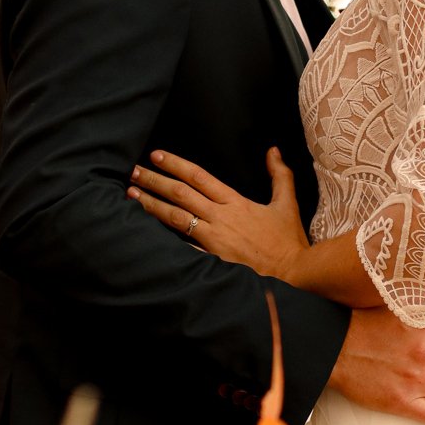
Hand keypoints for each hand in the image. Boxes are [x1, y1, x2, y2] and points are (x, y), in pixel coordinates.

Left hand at [129, 146, 309, 280]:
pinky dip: (162, 237)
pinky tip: (145, 231)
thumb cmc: (287, 242)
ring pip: (175, 217)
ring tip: (131, 194)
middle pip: (181, 193)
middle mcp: (220, 217)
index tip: (156, 155)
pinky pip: (182, 246)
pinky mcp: (210, 259)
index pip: (199, 177)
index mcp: (235, 202)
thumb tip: (273, 150)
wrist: (293, 274)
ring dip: (151, 204)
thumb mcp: (287, 204)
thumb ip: (280, 175)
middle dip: (154, 180)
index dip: (176, 164)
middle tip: (133, 171)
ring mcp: (212, 239)